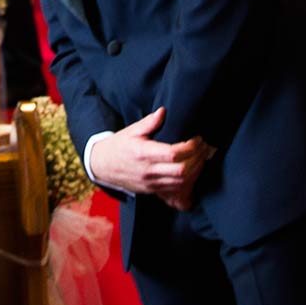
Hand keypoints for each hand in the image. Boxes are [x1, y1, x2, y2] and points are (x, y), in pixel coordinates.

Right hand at [87, 108, 212, 208]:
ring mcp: (151, 183)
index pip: (173, 154)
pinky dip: (188, 184)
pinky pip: (175, 192)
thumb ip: (149, 122)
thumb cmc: (119, 146)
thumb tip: (163, 111)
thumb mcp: (131, 131)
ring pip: (182, 184)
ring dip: (196, 172)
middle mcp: (148, 171)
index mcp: (143, 153)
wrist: (103, 166)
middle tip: (203, 148)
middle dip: (197, 160)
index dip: (190, 147)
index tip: (196, 139)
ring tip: (200, 158)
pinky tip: (192, 173)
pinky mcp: (153, 191)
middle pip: (181, 171)